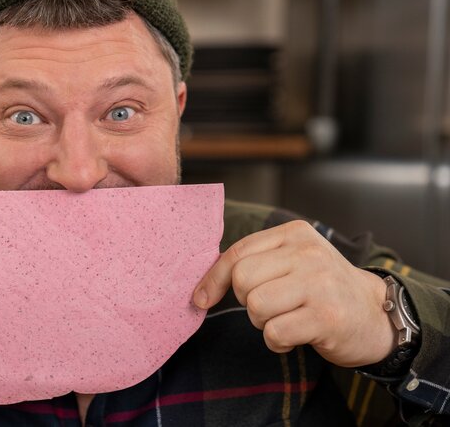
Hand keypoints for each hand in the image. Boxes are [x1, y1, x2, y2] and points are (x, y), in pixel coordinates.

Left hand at [193, 220, 395, 366]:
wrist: (376, 314)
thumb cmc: (322, 289)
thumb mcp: (293, 261)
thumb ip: (255, 262)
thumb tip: (201, 288)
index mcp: (294, 234)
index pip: (238, 253)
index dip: (212, 279)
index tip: (200, 299)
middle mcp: (308, 253)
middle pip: (242, 280)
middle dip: (248, 301)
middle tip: (273, 307)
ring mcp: (319, 284)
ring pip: (256, 306)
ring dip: (264, 323)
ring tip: (288, 319)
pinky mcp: (326, 317)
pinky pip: (274, 332)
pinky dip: (278, 342)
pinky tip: (299, 335)